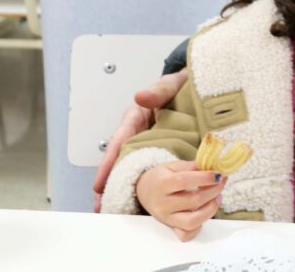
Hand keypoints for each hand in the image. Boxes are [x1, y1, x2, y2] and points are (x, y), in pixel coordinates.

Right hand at [93, 68, 188, 211]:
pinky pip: (153, 167)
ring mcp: (150, 142)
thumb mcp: (170, 85)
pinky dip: (149, 183)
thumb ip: (158, 91)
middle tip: (102, 206)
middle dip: (111, 183)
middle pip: (121, 160)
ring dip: (126, 187)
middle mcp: (139, 133)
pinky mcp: (162, 148)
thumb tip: (141, 96)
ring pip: (135, 166)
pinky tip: (147, 200)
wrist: (196, 86)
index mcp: (136, 118)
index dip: (108, 164)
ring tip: (116, 209)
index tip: (99, 184)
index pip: (119, 142)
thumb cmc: (179, 85)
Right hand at [136, 161, 225, 241]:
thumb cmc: (162, 177)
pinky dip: (198, 228)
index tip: (218, 174)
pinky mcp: (171, 227)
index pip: (184, 181)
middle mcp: (163, 204)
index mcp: (162, 184)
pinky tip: (205, 213)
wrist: (145, 191)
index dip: (204, 178)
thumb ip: (192, 166)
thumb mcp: (174, 166)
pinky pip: (185, 235)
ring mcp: (167, 218)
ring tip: (217, 197)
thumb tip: (213, 165)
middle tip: (222, 182)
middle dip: (214, 191)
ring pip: (191, 222)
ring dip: (210, 210)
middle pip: (193, 201)